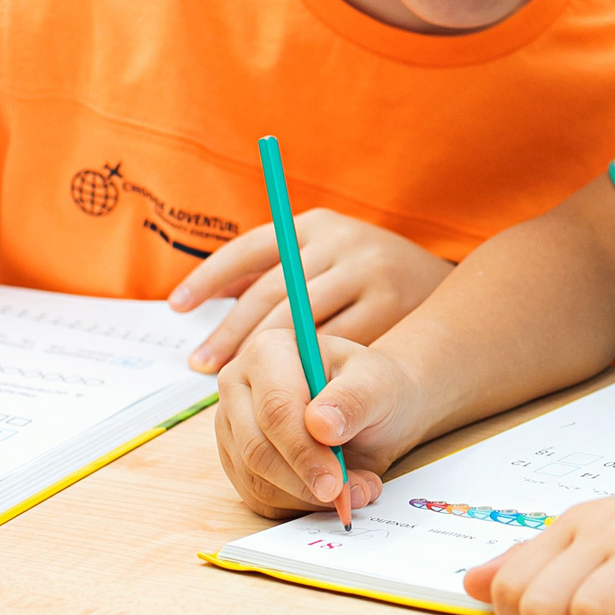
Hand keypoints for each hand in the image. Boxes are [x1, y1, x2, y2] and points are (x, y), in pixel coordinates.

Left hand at [174, 207, 453, 373]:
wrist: (438, 283)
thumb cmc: (362, 278)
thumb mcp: (322, 255)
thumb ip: (277, 271)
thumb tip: (211, 291)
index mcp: (313, 225)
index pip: (251, 247)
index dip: (210, 277)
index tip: (176, 307)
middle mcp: (340, 241)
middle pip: (271, 291)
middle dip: (231, 332)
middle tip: (201, 365)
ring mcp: (368, 272)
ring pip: (300, 322)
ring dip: (264, 359)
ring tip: (234, 385)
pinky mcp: (391, 306)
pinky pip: (336, 343)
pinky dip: (307, 370)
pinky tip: (287, 389)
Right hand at [212, 329, 425, 517]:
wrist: (374, 408)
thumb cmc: (374, 388)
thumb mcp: (378, 385)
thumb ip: (353, 400)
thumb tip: (320, 425)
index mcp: (270, 351)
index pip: (275, 409)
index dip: (304, 451)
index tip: (336, 480)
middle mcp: (239, 385)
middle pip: (256, 448)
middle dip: (304, 480)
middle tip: (345, 495)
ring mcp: (232, 425)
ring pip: (254, 478)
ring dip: (305, 497)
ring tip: (353, 490)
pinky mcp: (236, 460)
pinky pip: (257, 497)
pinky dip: (297, 505)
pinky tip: (329, 494)